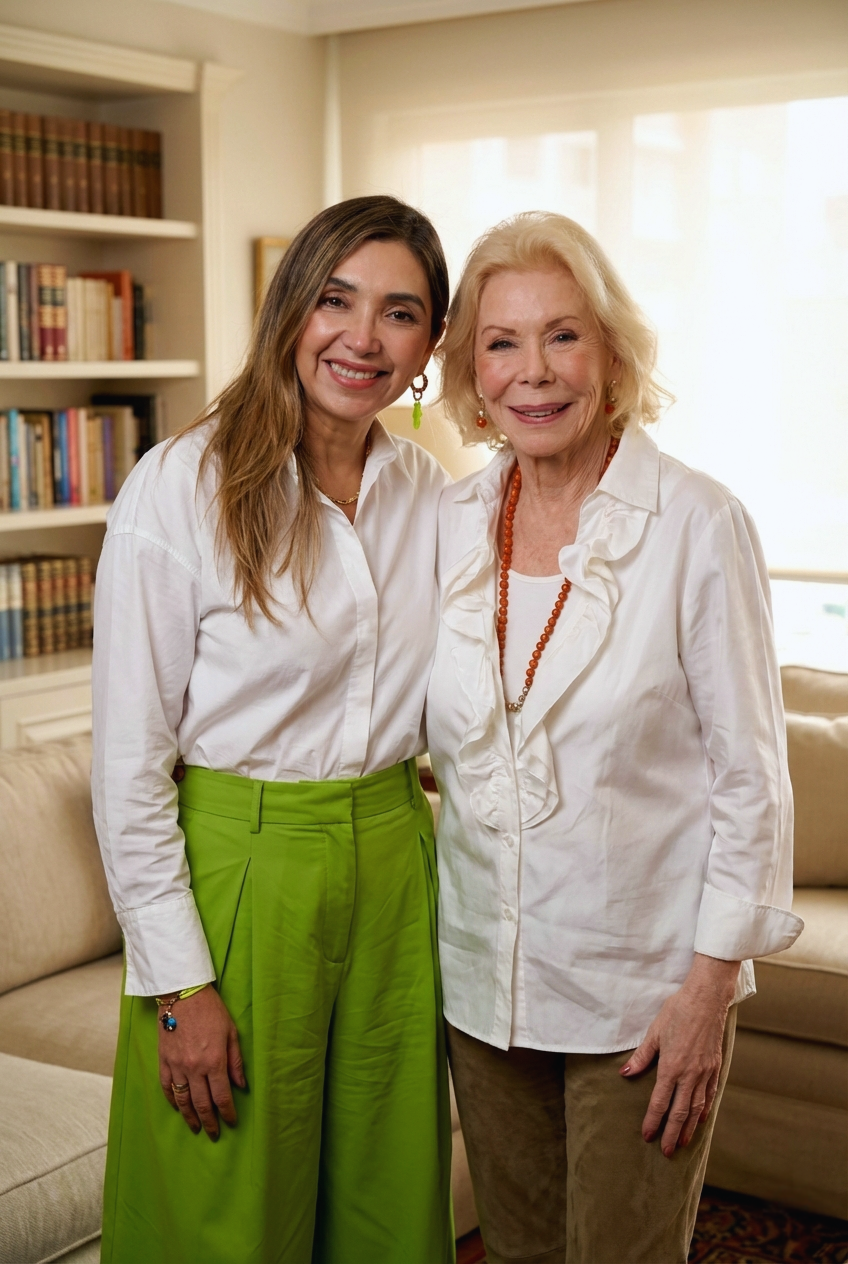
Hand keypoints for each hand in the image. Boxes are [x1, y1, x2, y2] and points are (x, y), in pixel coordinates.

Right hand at [158, 986, 245, 1139]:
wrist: (182, 994)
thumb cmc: (211, 1010)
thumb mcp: (231, 1032)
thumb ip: (236, 1061)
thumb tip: (241, 1085)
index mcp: (214, 1061)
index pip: (222, 1096)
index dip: (227, 1112)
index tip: (231, 1122)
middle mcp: (195, 1068)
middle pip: (202, 1104)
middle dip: (209, 1121)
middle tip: (213, 1134)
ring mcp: (177, 1065)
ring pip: (183, 1100)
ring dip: (189, 1117)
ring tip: (195, 1128)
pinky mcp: (164, 1060)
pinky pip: (166, 1086)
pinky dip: (172, 1100)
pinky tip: (177, 1108)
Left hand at [619, 953, 739, 1157]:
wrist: (707, 999)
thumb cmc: (678, 1012)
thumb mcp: (655, 1032)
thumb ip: (642, 1056)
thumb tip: (625, 1074)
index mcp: (671, 1067)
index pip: (660, 1102)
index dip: (652, 1121)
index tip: (646, 1136)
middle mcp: (690, 1075)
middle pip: (680, 1112)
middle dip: (672, 1134)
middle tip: (666, 1152)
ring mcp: (705, 1072)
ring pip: (696, 1108)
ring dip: (689, 1128)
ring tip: (683, 1143)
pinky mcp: (715, 1067)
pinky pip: (710, 1095)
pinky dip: (704, 1110)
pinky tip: (700, 1119)